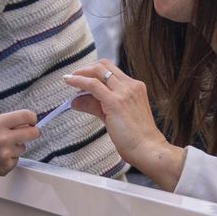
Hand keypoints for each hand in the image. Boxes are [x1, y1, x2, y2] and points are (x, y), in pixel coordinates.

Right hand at [0, 109, 40, 179]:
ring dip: (16, 147)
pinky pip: (16, 160)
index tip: (32, 120)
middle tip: (30, 133)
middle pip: (33, 133)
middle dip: (34, 132)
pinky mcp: (6, 167)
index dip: (32, 118)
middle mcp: (3, 138)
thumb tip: (29, 123)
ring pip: (23, 147)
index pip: (26, 116)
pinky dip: (9, 159)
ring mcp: (5, 154)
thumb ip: (5, 124)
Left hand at [62, 60, 181, 185]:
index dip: (95, 71)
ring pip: (98, 71)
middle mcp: (131, 86)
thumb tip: (76, 101)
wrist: (148, 149)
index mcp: (135, 87)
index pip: (112, 70)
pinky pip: (93, 85)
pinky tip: (69, 81)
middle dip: (86, 69)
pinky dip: (78, 81)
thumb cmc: (136, 138)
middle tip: (73, 77)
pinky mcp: (115, 101)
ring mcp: (124, 92)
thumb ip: (95, 106)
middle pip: (104, 65)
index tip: (82, 78)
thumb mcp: (113, 116)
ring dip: (80, 74)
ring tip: (68, 79)